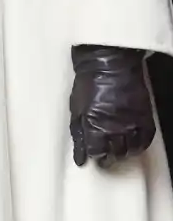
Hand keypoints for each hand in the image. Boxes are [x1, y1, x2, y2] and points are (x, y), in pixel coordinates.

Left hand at [69, 44, 155, 167]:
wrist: (109, 63)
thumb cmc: (88, 82)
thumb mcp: (76, 108)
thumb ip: (78, 134)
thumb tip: (79, 156)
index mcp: (93, 125)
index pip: (96, 153)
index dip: (94, 155)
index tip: (93, 154)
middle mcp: (114, 128)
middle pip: (114, 155)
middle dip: (109, 157)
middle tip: (106, 154)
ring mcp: (131, 124)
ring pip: (130, 151)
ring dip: (123, 152)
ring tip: (118, 147)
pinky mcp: (144, 118)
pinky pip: (145, 141)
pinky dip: (139, 146)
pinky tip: (132, 143)